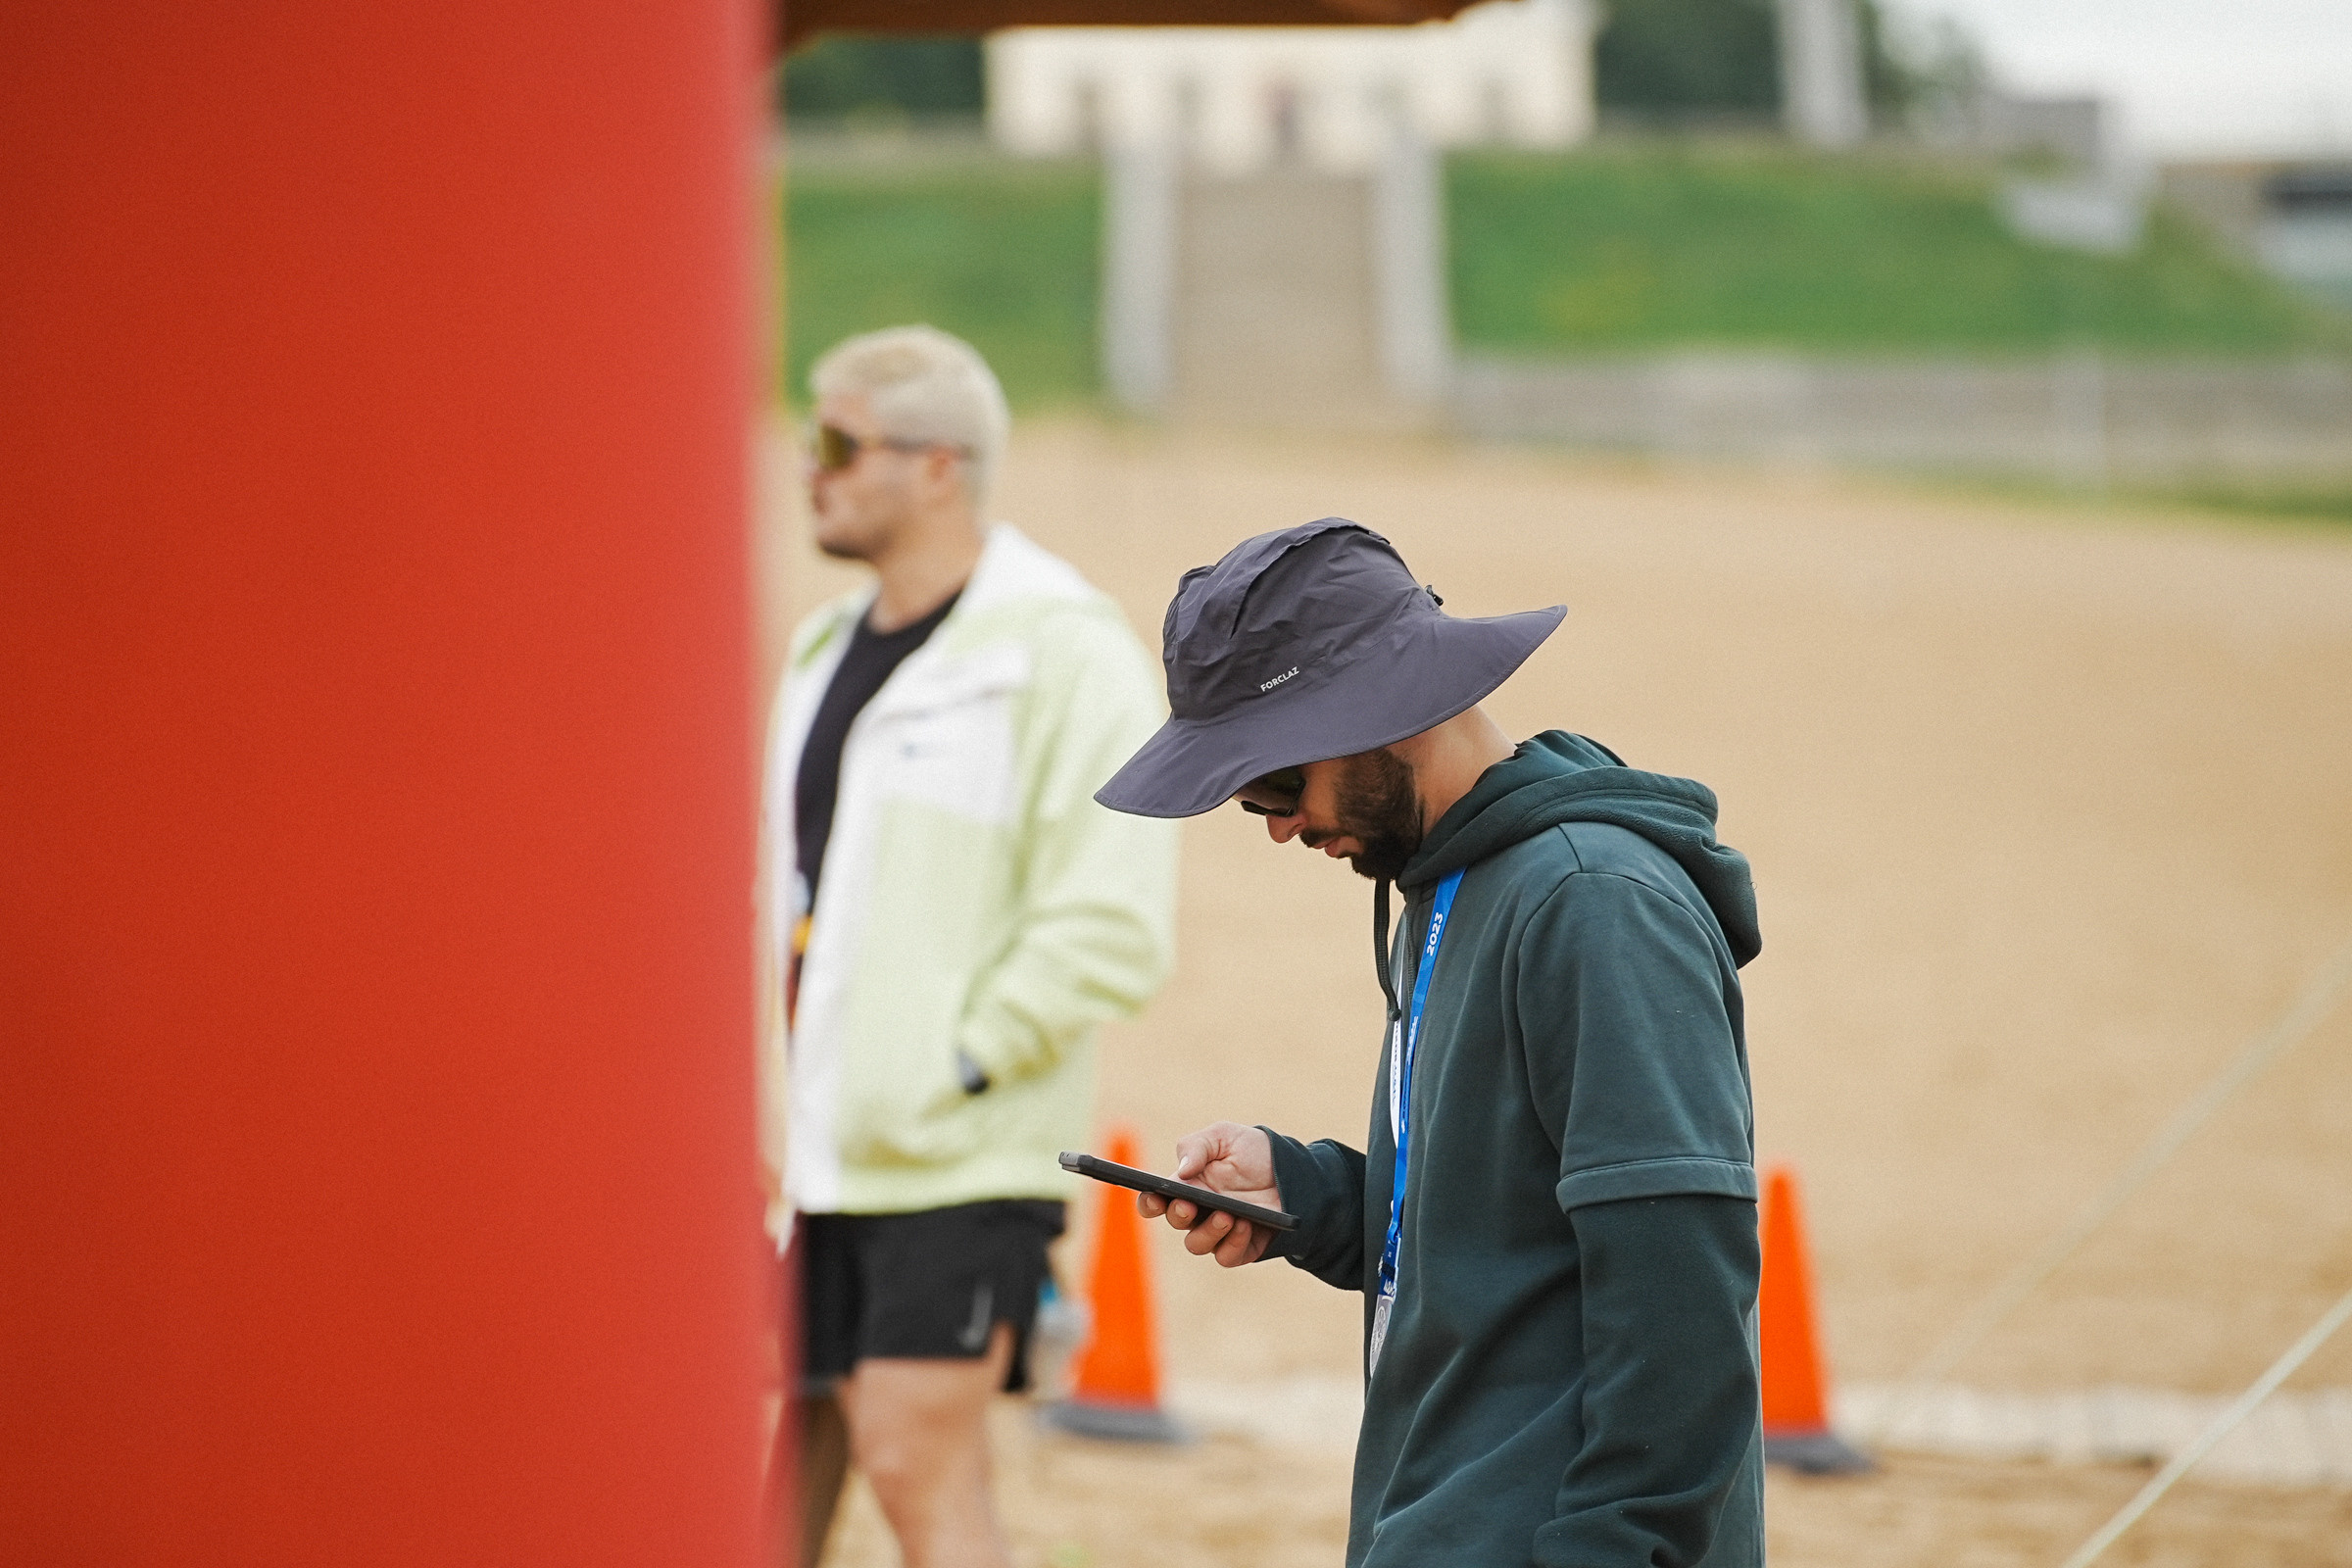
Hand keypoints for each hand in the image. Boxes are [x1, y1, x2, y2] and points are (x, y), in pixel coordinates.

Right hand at [1137, 1121, 1281, 1267]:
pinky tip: (1244, 1224)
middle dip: (1179, 1214)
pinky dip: (1233, 1243)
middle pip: (1176, 1222)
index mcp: (1187, 1186)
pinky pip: (1226, 1256)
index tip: (1154, 1197)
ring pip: (1197, 1244)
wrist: (1294, 1170)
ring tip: (1226, 1215)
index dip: (1149, 1202)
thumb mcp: (1224, 1136)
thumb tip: (1181, 1172)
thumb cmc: (1253, 1152)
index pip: (1156, 1201)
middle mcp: (1198, 1212)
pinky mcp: (1241, 1247)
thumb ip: (1196, 1147)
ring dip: (1208, 1231)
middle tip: (1190, 1205)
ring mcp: (1219, 1232)